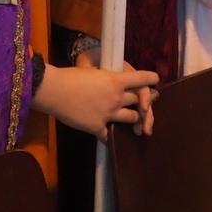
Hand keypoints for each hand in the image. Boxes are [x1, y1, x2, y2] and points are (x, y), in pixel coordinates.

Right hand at [33, 60, 159, 139]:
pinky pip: (108, 135)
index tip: (156, 79)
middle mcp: (117, 97)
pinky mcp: (97, 127)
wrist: (55, 91)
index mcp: (116, 80)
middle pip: (139, 100)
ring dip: (135, 118)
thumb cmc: (70, 76)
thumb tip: (108, 80)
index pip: (141, 79)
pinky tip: (110, 140)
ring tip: (138, 121)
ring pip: (132, 118)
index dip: (150, 79)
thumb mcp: (91, 71)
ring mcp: (109, 114)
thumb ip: (104, 78)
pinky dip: (109, 137)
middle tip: (150, 102)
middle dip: (146, 100)